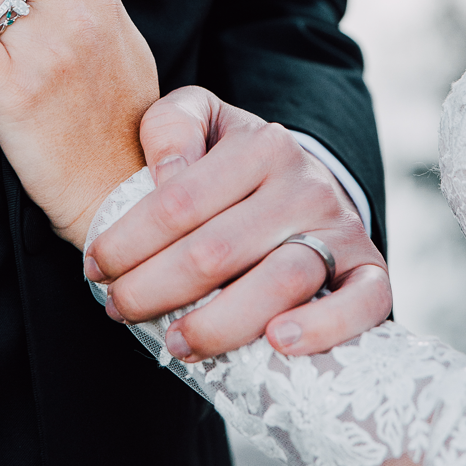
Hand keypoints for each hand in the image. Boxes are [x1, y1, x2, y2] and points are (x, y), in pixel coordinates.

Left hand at [85, 86, 391, 359]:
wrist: (310, 184)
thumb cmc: (235, 162)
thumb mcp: (202, 121)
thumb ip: (172, 127)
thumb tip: (164, 175)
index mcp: (261, 144)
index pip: (180, 199)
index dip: (127, 240)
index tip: (95, 267)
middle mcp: (306, 183)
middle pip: (217, 250)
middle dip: (153, 289)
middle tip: (117, 310)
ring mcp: (341, 229)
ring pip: (281, 281)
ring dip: (219, 323)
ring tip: (176, 342)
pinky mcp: (370, 271)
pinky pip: (361, 304)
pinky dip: (324, 328)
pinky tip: (278, 345)